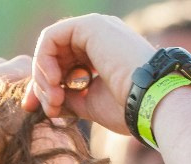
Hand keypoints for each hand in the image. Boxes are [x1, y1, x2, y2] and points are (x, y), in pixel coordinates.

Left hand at [23, 14, 155, 133]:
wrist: (148, 101)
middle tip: (52, 108)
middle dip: (42, 84)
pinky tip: (55, 80)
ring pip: (49, 47)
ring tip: (56, 98)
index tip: (42, 110)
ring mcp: (94, 29)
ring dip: (43, 76)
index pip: (61, 66)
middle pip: (53, 56)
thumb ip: (66, 99)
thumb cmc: (126, 107)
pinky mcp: (89, 26)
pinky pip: (50, 37)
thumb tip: (44, 103)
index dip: (46, 88)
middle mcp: (97, 39)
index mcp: (100, 55)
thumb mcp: (88, 104)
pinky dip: (44, 60)